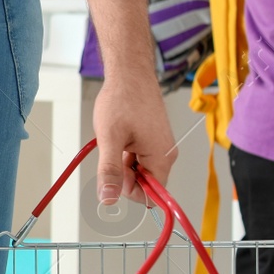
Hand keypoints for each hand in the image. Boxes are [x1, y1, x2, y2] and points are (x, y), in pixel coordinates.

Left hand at [91, 74, 176, 204]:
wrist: (130, 74)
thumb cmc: (122, 100)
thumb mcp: (110, 138)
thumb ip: (110, 170)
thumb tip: (108, 199)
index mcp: (161, 159)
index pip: (151, 196)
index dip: (128, 189)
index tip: (115, 171)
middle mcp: (165, 156)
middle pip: (144, 184)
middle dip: (124, 174)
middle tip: (113, 150)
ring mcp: (160, 147)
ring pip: (138, 171)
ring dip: (122, 162)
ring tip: (116, 140)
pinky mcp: (153, 140)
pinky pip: (138, 158)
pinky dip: (125, 153)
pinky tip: (119, 137)